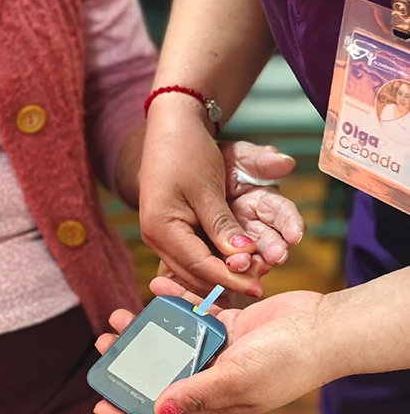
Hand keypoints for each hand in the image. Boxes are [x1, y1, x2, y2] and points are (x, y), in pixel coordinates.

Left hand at [93, 277, 328, 413]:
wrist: (322, 327)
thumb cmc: (286, 361)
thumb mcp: (238, 380)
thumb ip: (197, 393)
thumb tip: (156, 409)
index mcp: (214, 403)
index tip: (100, 406)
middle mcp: (212, 378)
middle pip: (161, 373)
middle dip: (130, 362)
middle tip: (104, 344)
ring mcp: (220, 350)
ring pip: (172, 341)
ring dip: (147, 329)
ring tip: (120, 316)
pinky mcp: (228, 323)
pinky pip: (193, 312)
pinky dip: (175, 301)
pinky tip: (156, 288)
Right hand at [140, 99, 303, 296]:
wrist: (170, 126)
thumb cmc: (187, 152)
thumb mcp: (207, 189)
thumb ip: (222, 227)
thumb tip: (241, 260)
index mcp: (160, 227)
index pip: (199, 265)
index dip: (230, 278)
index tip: (258, 288)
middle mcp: (155, 237)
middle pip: (193, 272)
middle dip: (226, 280)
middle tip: (258, 284)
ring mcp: (160, 234)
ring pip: (191, 267)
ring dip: (220, 273)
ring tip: (249, 276)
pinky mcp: (168, 229)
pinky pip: (190, 255)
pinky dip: (211, 261)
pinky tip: (230, 265)